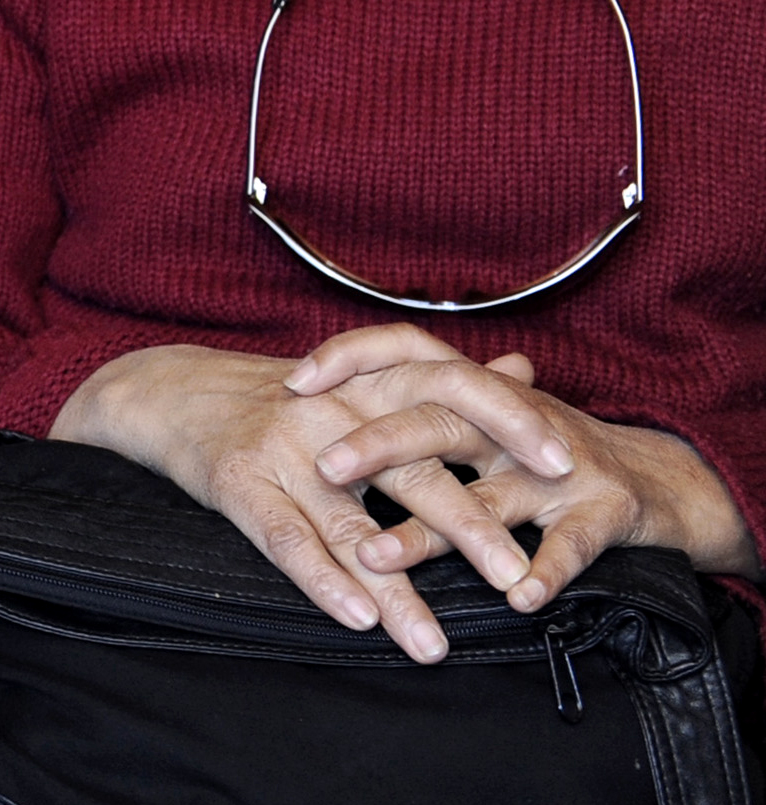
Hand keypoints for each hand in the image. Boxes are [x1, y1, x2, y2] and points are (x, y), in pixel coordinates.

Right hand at [54, 340, 510, 661]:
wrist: (171, 392)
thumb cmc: (280, 399)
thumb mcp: (359, 379)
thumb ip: (442, 383)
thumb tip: (525, 367)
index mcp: (368, 383)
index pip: (451, 389)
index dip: (509, 424)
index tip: (567, 466)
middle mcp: (331, 410)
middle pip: (411, 469)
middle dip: (469, 526)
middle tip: (516, 576)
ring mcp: (283, 447)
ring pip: (351, 525)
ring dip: (397, 590)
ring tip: (434, 644)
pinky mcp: (238, 482)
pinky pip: (287, 540)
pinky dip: (324, 581)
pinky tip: (358, 618)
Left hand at [296, 324, 761, 612]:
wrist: (657, 478)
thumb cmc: (545, 452)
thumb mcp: (481, 420)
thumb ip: (416, 407)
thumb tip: (322, 391)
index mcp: (479, 394)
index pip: (407, 353)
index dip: (352, 358)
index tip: (294, 380)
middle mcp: (513, 420)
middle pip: (437, 421)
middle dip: (379, 445)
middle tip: (323, 466)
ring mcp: (560, 465)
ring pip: (488, 495)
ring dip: (430, 531)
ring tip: (377, 554)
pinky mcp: (605, 509)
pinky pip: (569, 544)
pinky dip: (543, 570)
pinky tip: (514, 597)